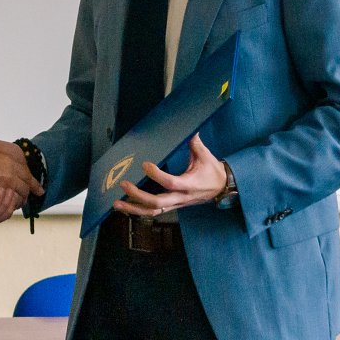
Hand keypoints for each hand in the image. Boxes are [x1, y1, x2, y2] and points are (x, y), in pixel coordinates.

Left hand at [112, 134, 227, 217]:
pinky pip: (154, 212)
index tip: (145, 164)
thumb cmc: (213, 172)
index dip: (156, 175)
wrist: (221, 189)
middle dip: (138, 196)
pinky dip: (138, 211)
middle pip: (157, 203)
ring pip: (153, 211)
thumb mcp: (205, 156)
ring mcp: (176, 204)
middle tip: (124, 185)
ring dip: (134, 208)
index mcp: (189, 185)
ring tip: (117, 203)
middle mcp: (181, 197)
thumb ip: (194, 142)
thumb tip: (188, 127)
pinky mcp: (172, 206)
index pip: (170, 183)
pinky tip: (126, 207)